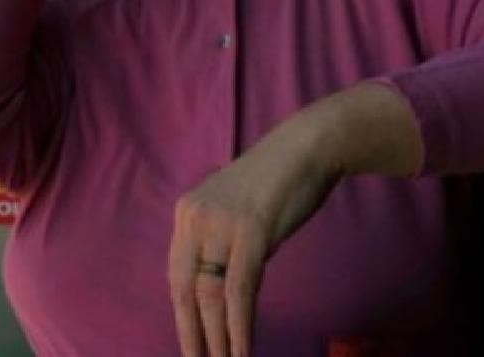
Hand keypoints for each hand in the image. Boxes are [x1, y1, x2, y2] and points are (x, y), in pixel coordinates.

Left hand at [167, 115, 338, 356]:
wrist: (306, 148)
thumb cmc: (277, 181)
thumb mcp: (234, 212)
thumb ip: (221, 242)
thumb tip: (219, 284)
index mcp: (186, 213)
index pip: (176, 274)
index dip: (183, 313)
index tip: (190, 342)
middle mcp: (193, 217)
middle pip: (185, 289)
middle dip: (191, 334)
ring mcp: (220, 224)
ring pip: (210, 296)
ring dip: (217, 339)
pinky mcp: (250, 233)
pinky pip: (238, 291)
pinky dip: (239, 327)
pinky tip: (241, 350)